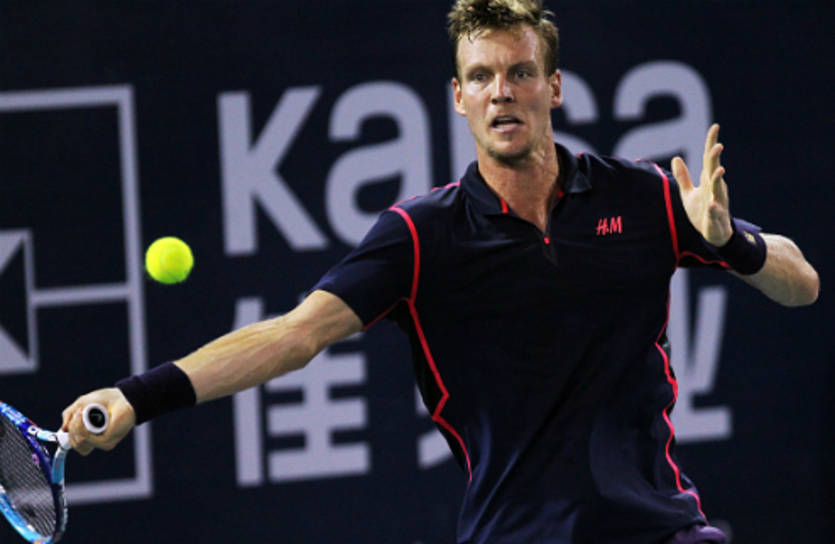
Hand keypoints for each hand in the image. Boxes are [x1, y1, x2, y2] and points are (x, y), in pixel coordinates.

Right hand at [61, 387, 135, 454]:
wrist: (122, 397)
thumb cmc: (105, 400)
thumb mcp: (81, 404)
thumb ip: (69, 415)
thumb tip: (64, 429)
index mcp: (92, 435)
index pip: (75, 444)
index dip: (69, 435)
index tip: (71, 421)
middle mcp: (97, 440)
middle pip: (75, 443)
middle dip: (72, 427)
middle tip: (79, 412)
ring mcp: (102, 442)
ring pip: (79, 442)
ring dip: (76, 426)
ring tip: (81, 413)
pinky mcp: (107, 441)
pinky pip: (87, 438)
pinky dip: (82, 427)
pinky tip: (84, 417)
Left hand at [671, 123, 732, 245]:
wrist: (714, 234)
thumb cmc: (702, 212)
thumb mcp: (688, 194)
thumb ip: (683, 177)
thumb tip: (676, 158)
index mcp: (709, 181)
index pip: (709, 159)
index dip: (711, 143)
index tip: (715, 127)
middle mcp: (715, 189)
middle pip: (715, 170)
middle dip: (716, 159)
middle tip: (718, 145)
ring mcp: (718, 203)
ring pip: (719, 190)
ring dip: (718, 180)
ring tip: (719, 169)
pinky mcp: (716, 218)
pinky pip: (715, 212)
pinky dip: (714, 208)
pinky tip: (712, 204)